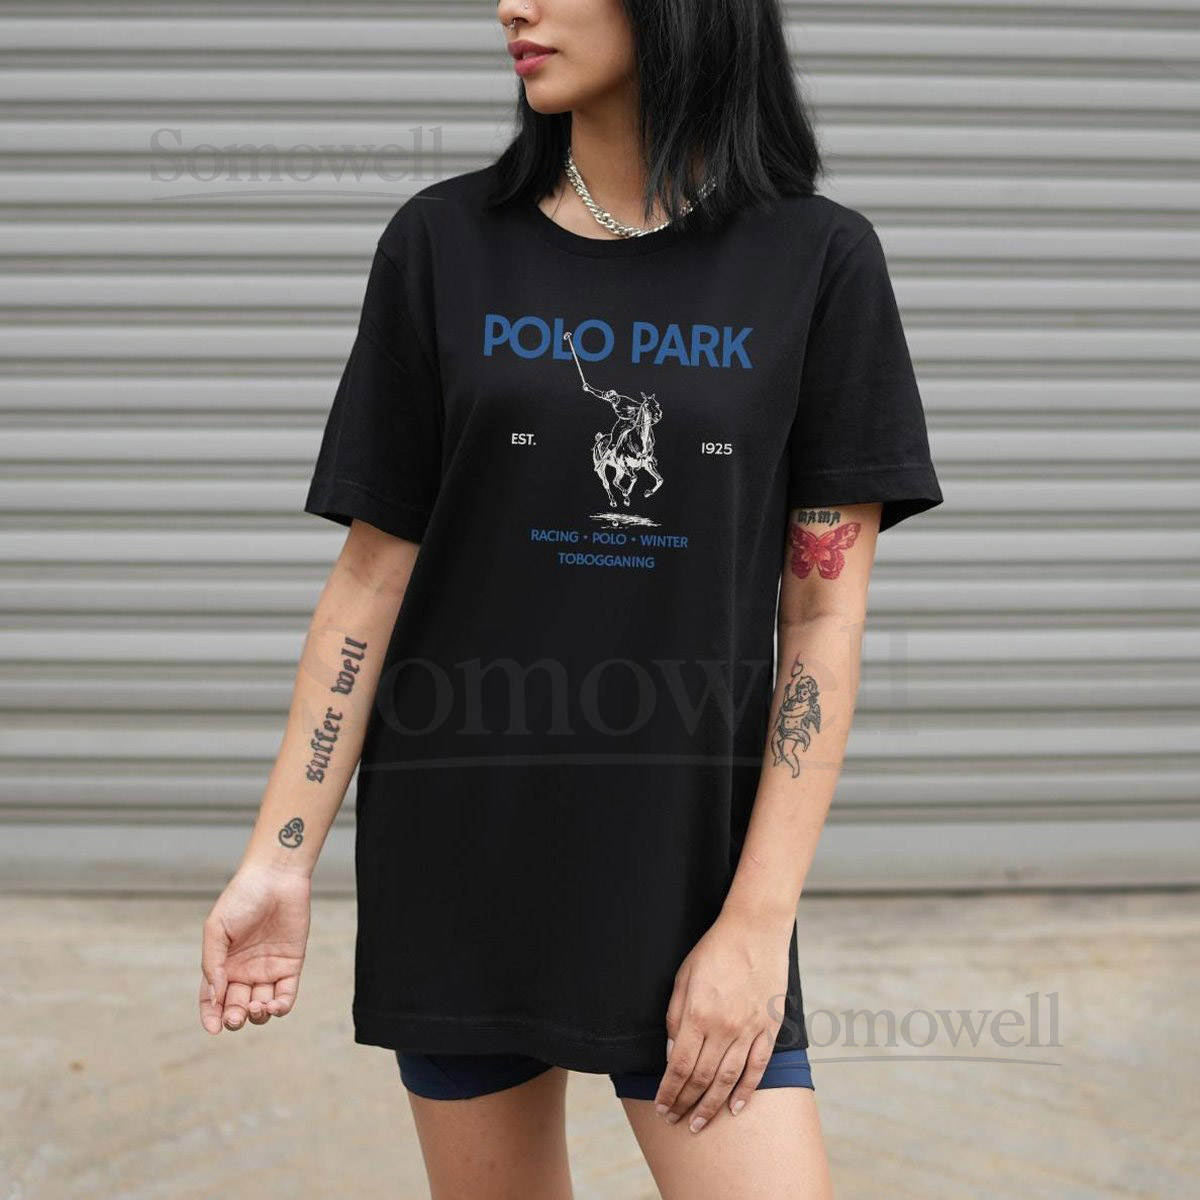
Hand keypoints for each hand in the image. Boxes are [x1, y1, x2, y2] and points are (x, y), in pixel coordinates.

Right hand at [199, 862, 310, 1033]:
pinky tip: (274, 1005)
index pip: (212, 999)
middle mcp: (244, 971)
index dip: (211, 1017)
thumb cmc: (241, 897)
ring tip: (257, 1006)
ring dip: (258, 1015)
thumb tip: (214, 997)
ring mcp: (268, 969)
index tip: (214, 1029)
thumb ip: (212, 964)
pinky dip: (281, 1007)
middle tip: (237, 1016)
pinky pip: (286, 994)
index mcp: (222, 964)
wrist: (276, 877)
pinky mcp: (291, 964)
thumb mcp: (216, 929)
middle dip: (235, 1018)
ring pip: (261, 1007)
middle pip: (237, 1007)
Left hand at [654, 909, 791, 1131]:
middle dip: (686, 1103)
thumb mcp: (683, 977)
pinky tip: (735, 1108)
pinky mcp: (769, 1028)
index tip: (661, 1107)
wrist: (755, 930)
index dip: (669, 1091)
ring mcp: (749, 1029)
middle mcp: (724, 1027)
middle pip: (702, 1078)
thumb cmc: (714, 950)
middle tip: (675, 1121)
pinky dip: (746, 1090)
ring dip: (712, 1105)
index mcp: (698, 1014)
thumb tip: (672, 1053)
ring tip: (699, 1124)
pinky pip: (757, 1067)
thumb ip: (675, 1017)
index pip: (680, 1066)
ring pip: (728, 1079)